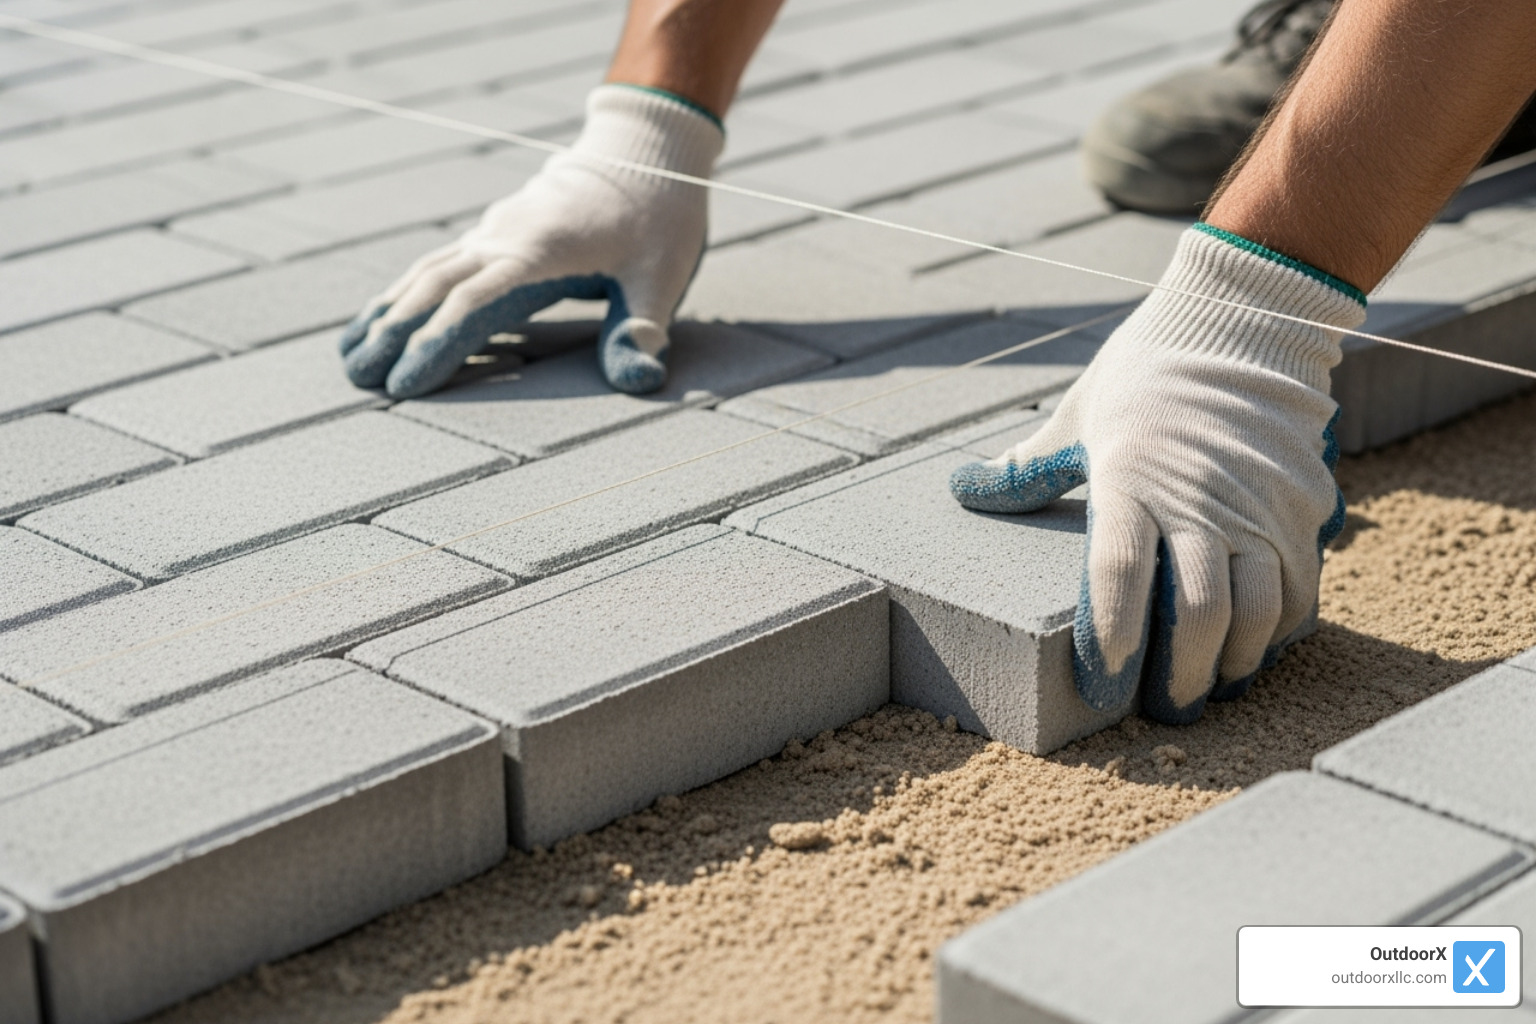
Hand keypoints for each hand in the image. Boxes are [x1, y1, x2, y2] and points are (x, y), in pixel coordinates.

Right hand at [339, 85, 723, 397]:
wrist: (644, 150)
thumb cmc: (660, 216)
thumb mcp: (662, 276)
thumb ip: (642, 329)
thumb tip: (641, 380)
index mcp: (538, 251)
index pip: (473, 302)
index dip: (436, 345)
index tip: (407, 384)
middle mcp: (503, 239)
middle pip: (433, 288)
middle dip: (393, 335)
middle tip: (359, 380)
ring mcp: (494, 234)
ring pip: (425, 274)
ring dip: (387, 314)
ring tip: (350, 356)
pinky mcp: (494, 236)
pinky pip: (437, 266)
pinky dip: (404, 294)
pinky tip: (381, 320)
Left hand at [950, 225, 1366, 722]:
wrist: (1242, 321)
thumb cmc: (1145, 372)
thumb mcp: (1076, 415)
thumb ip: (1027, 468)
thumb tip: (964, 489)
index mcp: (1130, 478)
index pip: (1118, 570)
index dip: (1109, 632)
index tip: (1102, 678)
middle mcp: (1199, 499)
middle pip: (1197, 612)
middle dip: (1180, 675)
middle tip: (1165, 709)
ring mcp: (1257, 507)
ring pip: (1257, 612)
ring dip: (1234, 663)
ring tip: (1212, 686)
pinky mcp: (1302, 508)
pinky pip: (1298, 588)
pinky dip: (1278, 628)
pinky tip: (1255, 645)